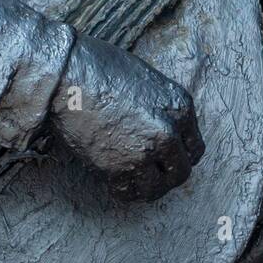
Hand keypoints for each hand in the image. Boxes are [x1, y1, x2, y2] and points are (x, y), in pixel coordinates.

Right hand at [50, 35, 203, 201]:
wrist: (67, 76)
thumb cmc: (101, 69)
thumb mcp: (147, 81)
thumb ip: (161, 108)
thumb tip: (162, 128)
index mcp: (180, 106)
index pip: (194, 147)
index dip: (180, 154)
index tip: (167, 158)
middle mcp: (169, 131)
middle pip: (180, 171)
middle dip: (167, 174)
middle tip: (151, 171)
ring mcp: (145, 152)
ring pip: (157, 188)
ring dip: (147, 187)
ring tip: (134, 179)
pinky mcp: (119, 167)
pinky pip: (129, 193)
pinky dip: (123, 190)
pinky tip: (115, 179)